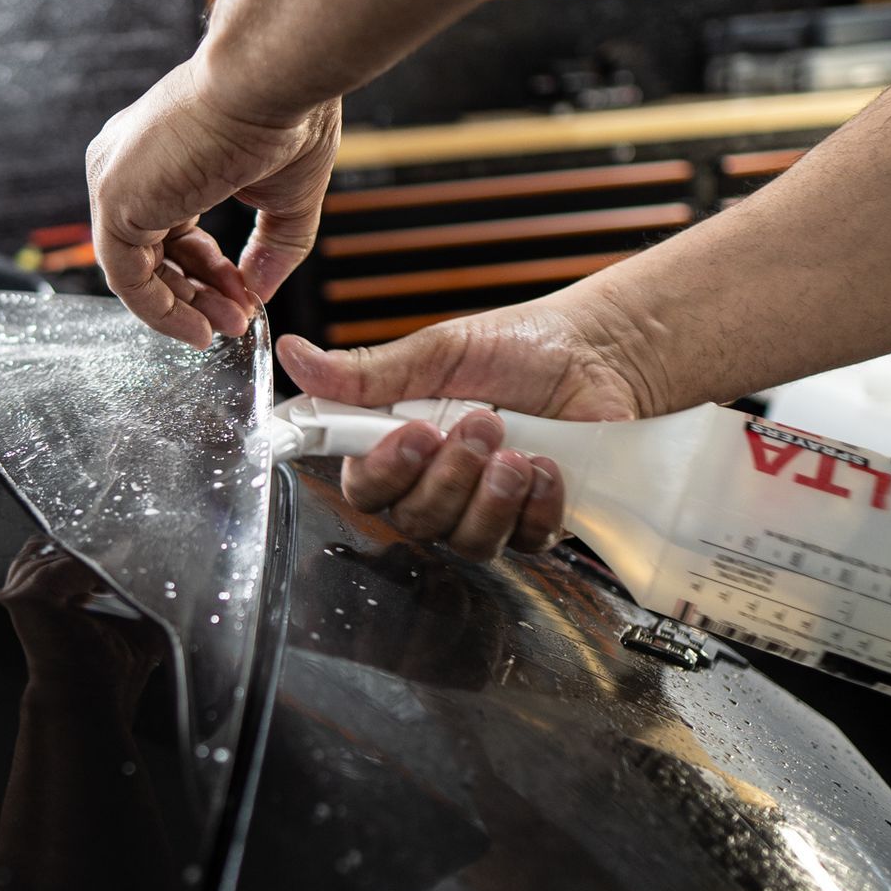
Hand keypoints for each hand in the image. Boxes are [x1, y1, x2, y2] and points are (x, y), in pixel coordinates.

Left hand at [86, 56, 340, 347]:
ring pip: (135, 272)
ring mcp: (115, 182)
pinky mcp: (115, 200)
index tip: (243, 296)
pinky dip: (161, 312)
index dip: (207, 271)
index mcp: (160, 154)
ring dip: (182, 310)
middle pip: (150, 255)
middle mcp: (128, 167)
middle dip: (196, 296)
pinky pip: (126, 279)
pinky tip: (198, 329)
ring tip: (229, 326)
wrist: (273, 76)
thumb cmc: (285, 112)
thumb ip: (270, 247)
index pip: (169, 230)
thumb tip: (258, 294)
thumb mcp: (286, 196)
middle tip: (237, 322)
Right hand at [276, 297, 651, 560]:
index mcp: (399, 447)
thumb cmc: (516, 347)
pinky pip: (523, 542)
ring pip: (464, 540)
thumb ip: (367, 372)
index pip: (363, 486)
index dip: (381, 471)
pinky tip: (548, 466)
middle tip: (480, 424)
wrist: (597, 354)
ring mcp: (485, 511)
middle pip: (412, 520)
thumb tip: (292, 354)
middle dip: (447, 476)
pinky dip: (535, 505)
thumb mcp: (438, 353)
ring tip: (516, 448)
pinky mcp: (535, 525)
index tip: (412, 436)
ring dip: (489, 494)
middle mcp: (436, 487)